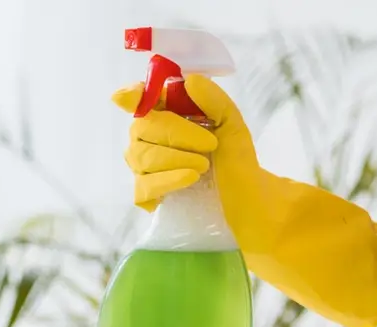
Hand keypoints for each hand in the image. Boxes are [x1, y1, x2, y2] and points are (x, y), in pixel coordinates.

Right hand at [111, 74, 266, 209]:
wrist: (243, 195)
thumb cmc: (233, 155)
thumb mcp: (231, 122)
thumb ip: (213, 99)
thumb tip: (189, 80)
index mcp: (164, 112)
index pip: (138, 98)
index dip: (133, 96)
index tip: (133, 98)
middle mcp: (147, 137)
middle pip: (142, 127)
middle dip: (177, 134)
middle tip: (210, 144)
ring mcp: (143, 166)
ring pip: (142, 157)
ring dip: (176, 158)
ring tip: (204, 165)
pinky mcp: (146, 194)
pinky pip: (144, 186)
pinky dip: (167, 181)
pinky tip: (189, 179)